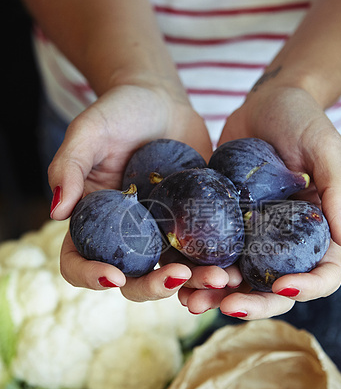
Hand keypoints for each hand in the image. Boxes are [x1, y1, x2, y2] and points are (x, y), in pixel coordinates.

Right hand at [48, 83, 227, 299]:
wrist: (162, 101)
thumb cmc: (117, 112)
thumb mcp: (87, 131)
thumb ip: (68, 167)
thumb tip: (57, 213)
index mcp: (91, 222)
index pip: (78, 260)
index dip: (90, 276)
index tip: (113, 275)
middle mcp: (125, 236)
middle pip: (131, 279)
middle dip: (152, 287)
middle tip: (176, 276)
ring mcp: (161, 234)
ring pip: (173, 272)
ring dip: (195, 282)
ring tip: (219, 278)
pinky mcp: (193, 224)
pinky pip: (204, 251)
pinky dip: (219, 262)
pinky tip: (235, 265)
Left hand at [178, 85, 340, 319]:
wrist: (262, 102)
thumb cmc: (302, 119)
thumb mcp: (325, 148)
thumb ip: (338, 190)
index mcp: (319, 231)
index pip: (323, 274)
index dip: (307, 288)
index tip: (283, 285)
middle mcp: (285, 242)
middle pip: (275, 289)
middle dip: (253, 303)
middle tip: (227, 306)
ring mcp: (252, 237)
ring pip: (238, 280)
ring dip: (216, 295)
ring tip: (190, 301)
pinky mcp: (223, 226)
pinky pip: (210, 255)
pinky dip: (194, 269)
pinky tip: (175, 275)